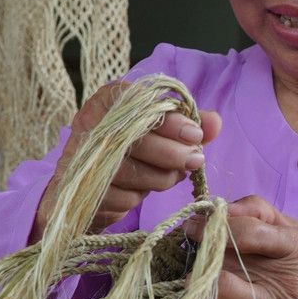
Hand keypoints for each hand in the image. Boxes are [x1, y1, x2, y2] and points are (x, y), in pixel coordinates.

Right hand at [32, 82, 221, 240]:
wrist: (90, 187)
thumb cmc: (132, 151)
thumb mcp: (159, 132)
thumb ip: (187, 124)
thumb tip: (215, 122)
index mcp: (108, 101)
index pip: (139, 103)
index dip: (170, 120)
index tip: (196, 134)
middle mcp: (88, 125)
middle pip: (134, 138)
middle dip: (172, 152)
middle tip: (196, 159)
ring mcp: (82, 159)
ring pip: (130, 171)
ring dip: (161, 177)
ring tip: (174, 175)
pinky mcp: (83, 191)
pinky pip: (123, 197)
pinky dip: (141, 195)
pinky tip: (145, 189)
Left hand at [203, 196, 297, 298]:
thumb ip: (263, 213)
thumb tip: (223, 207)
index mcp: (295, 248)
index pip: (249, 231)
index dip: (215, 224)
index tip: (196, 225)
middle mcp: (283, 279)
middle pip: (228, 257)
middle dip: (202, 250)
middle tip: (192, 248)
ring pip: (222, 290)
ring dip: (200, 282)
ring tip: (194, 279)